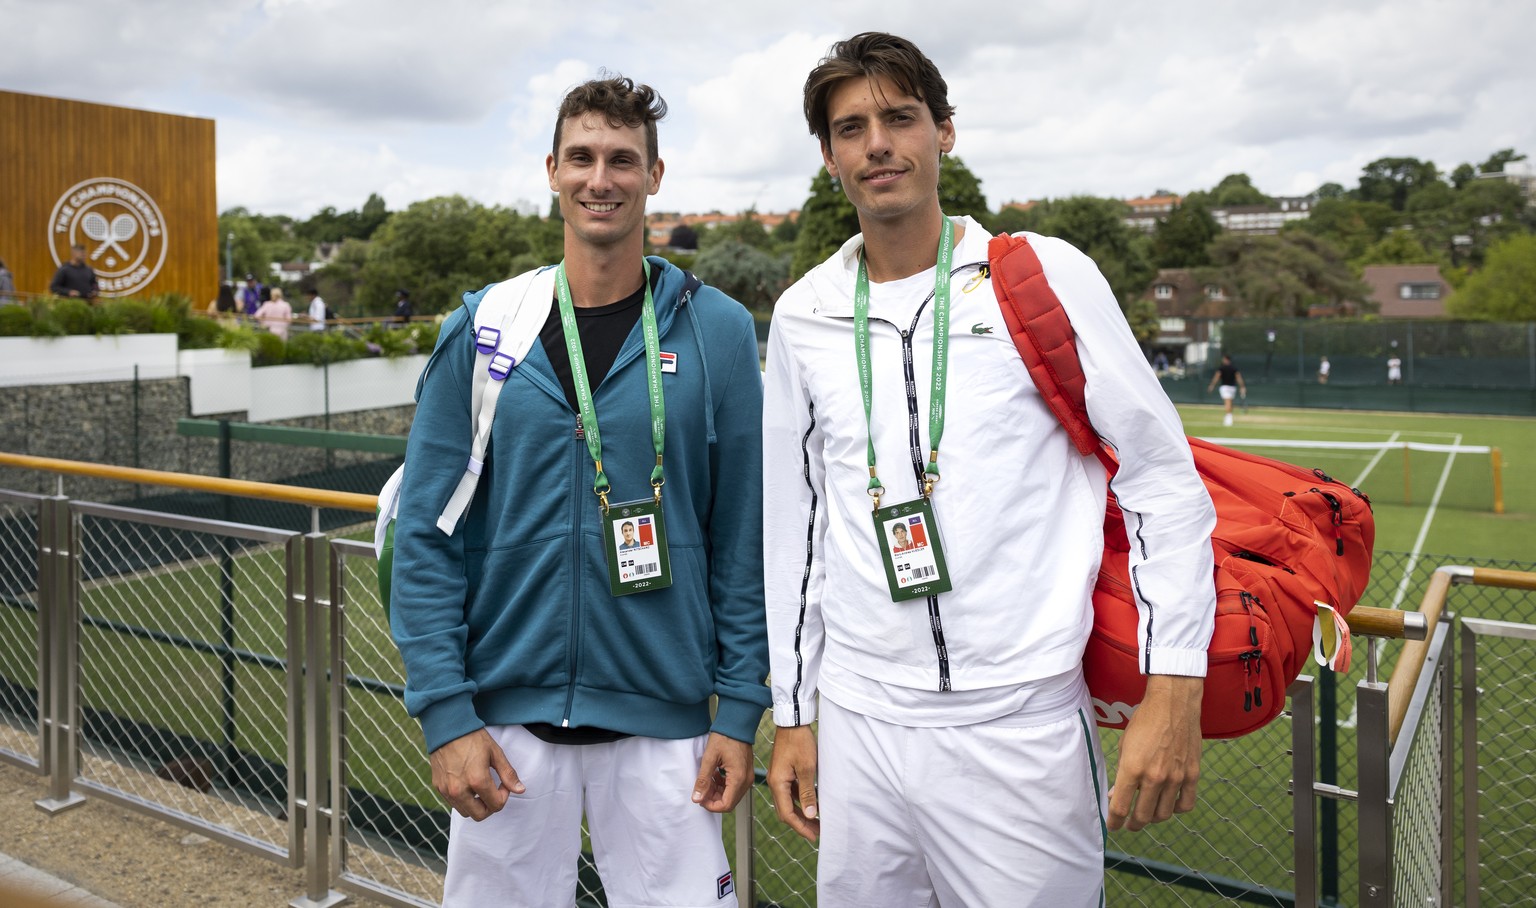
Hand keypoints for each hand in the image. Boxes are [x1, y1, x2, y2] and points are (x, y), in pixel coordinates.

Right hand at [429, 728, 523, 820]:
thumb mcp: (495, 753)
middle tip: (493, 791)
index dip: (504, 796)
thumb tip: (520, 790)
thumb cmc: (473, 738)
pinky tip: (467, 784)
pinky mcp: (438, 787)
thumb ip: (508, 774)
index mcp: (477, 780)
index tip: (503, 784)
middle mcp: (460, 790)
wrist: (447, 727)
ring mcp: (447, 790)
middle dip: (490, 806)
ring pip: (465, 811)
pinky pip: (453, 803)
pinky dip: (463, 800)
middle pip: (480, 815)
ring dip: (476, 805)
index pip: (496, 805)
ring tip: (480, 788)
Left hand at [691, 732, 752, 812]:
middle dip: (713, 799)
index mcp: (738, 778)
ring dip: (718, 792)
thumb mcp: (709, 758)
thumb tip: (697, 798)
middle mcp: (746, 780)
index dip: (711, 806)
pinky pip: (735, 786)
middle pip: (730, 802)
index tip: (700, 798)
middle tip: (701, 789)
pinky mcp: (745, 772)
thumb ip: (703, 780)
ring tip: (707, 780)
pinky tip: (715, 775)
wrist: (737, 723)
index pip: (726, 805)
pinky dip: (723, 786)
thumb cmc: (724, 737)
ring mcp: (747, 776)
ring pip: (732, 795)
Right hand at [767, 724, 819, 841]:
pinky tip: (812, 805)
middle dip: (801, 824)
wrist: (792, 723)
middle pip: (786, 811)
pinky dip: (800, 802)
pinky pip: (790, 793)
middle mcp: (775, 783)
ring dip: (801, 814)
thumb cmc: (799, 742)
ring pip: (788, 803)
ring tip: (816, 822)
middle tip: (817, 833)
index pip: (787, 814)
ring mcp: (778, 778)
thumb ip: (808, 793)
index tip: (814, 836)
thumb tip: (811, 814)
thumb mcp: (807, 769)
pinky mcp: (783, 773)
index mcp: (777, 784)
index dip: (801, 827)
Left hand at [1109, 675, 1201, 831]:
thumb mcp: (1125, 746)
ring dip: (1153, 818)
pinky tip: (1169, 804)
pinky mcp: (1192, 774)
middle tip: (1129, 824)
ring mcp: (1176, 777)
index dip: (1114, 822)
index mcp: (1132, 769)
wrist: (1173, 703)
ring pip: (1163, 814)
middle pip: (1143, 817)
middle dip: (1133, 824)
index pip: (1120, 808)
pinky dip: (1176, 809)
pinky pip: (1186, 804)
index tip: (1113, 826)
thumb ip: (1122, 774)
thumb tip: (1116, 795)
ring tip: (1148, 815)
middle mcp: (1154, 777)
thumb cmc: (1145, 721)